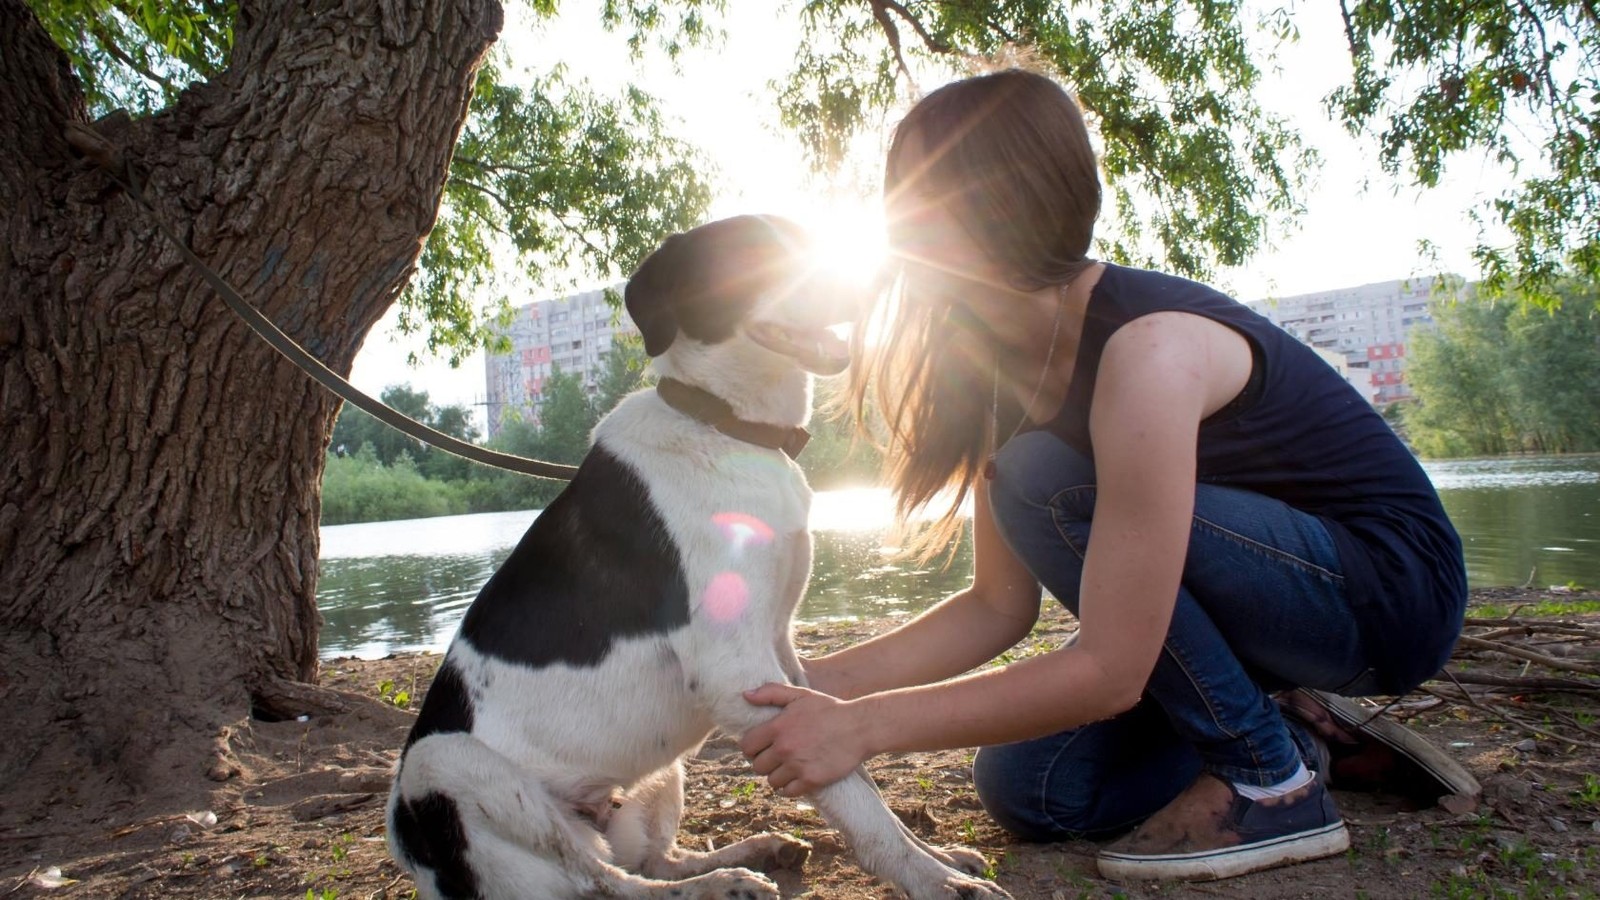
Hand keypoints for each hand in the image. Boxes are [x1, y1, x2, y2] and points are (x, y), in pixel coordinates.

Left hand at [740, 683, 870, 796]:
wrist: (860, 727)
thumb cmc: (829, 708)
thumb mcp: (801, 694)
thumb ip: (771, 692)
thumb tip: (745, 695)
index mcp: (777, 727)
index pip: (747, 747)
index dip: (751, 748)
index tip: (760, 748)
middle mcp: (784, 748)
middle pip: (758, 767)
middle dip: (765, 763)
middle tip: (776, 758)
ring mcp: (798, 766)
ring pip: (772, 781)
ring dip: (777, 776)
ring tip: (788, 768)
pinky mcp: (812, 780)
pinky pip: (788, 792)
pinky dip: (790, 787)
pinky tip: (796, 778)